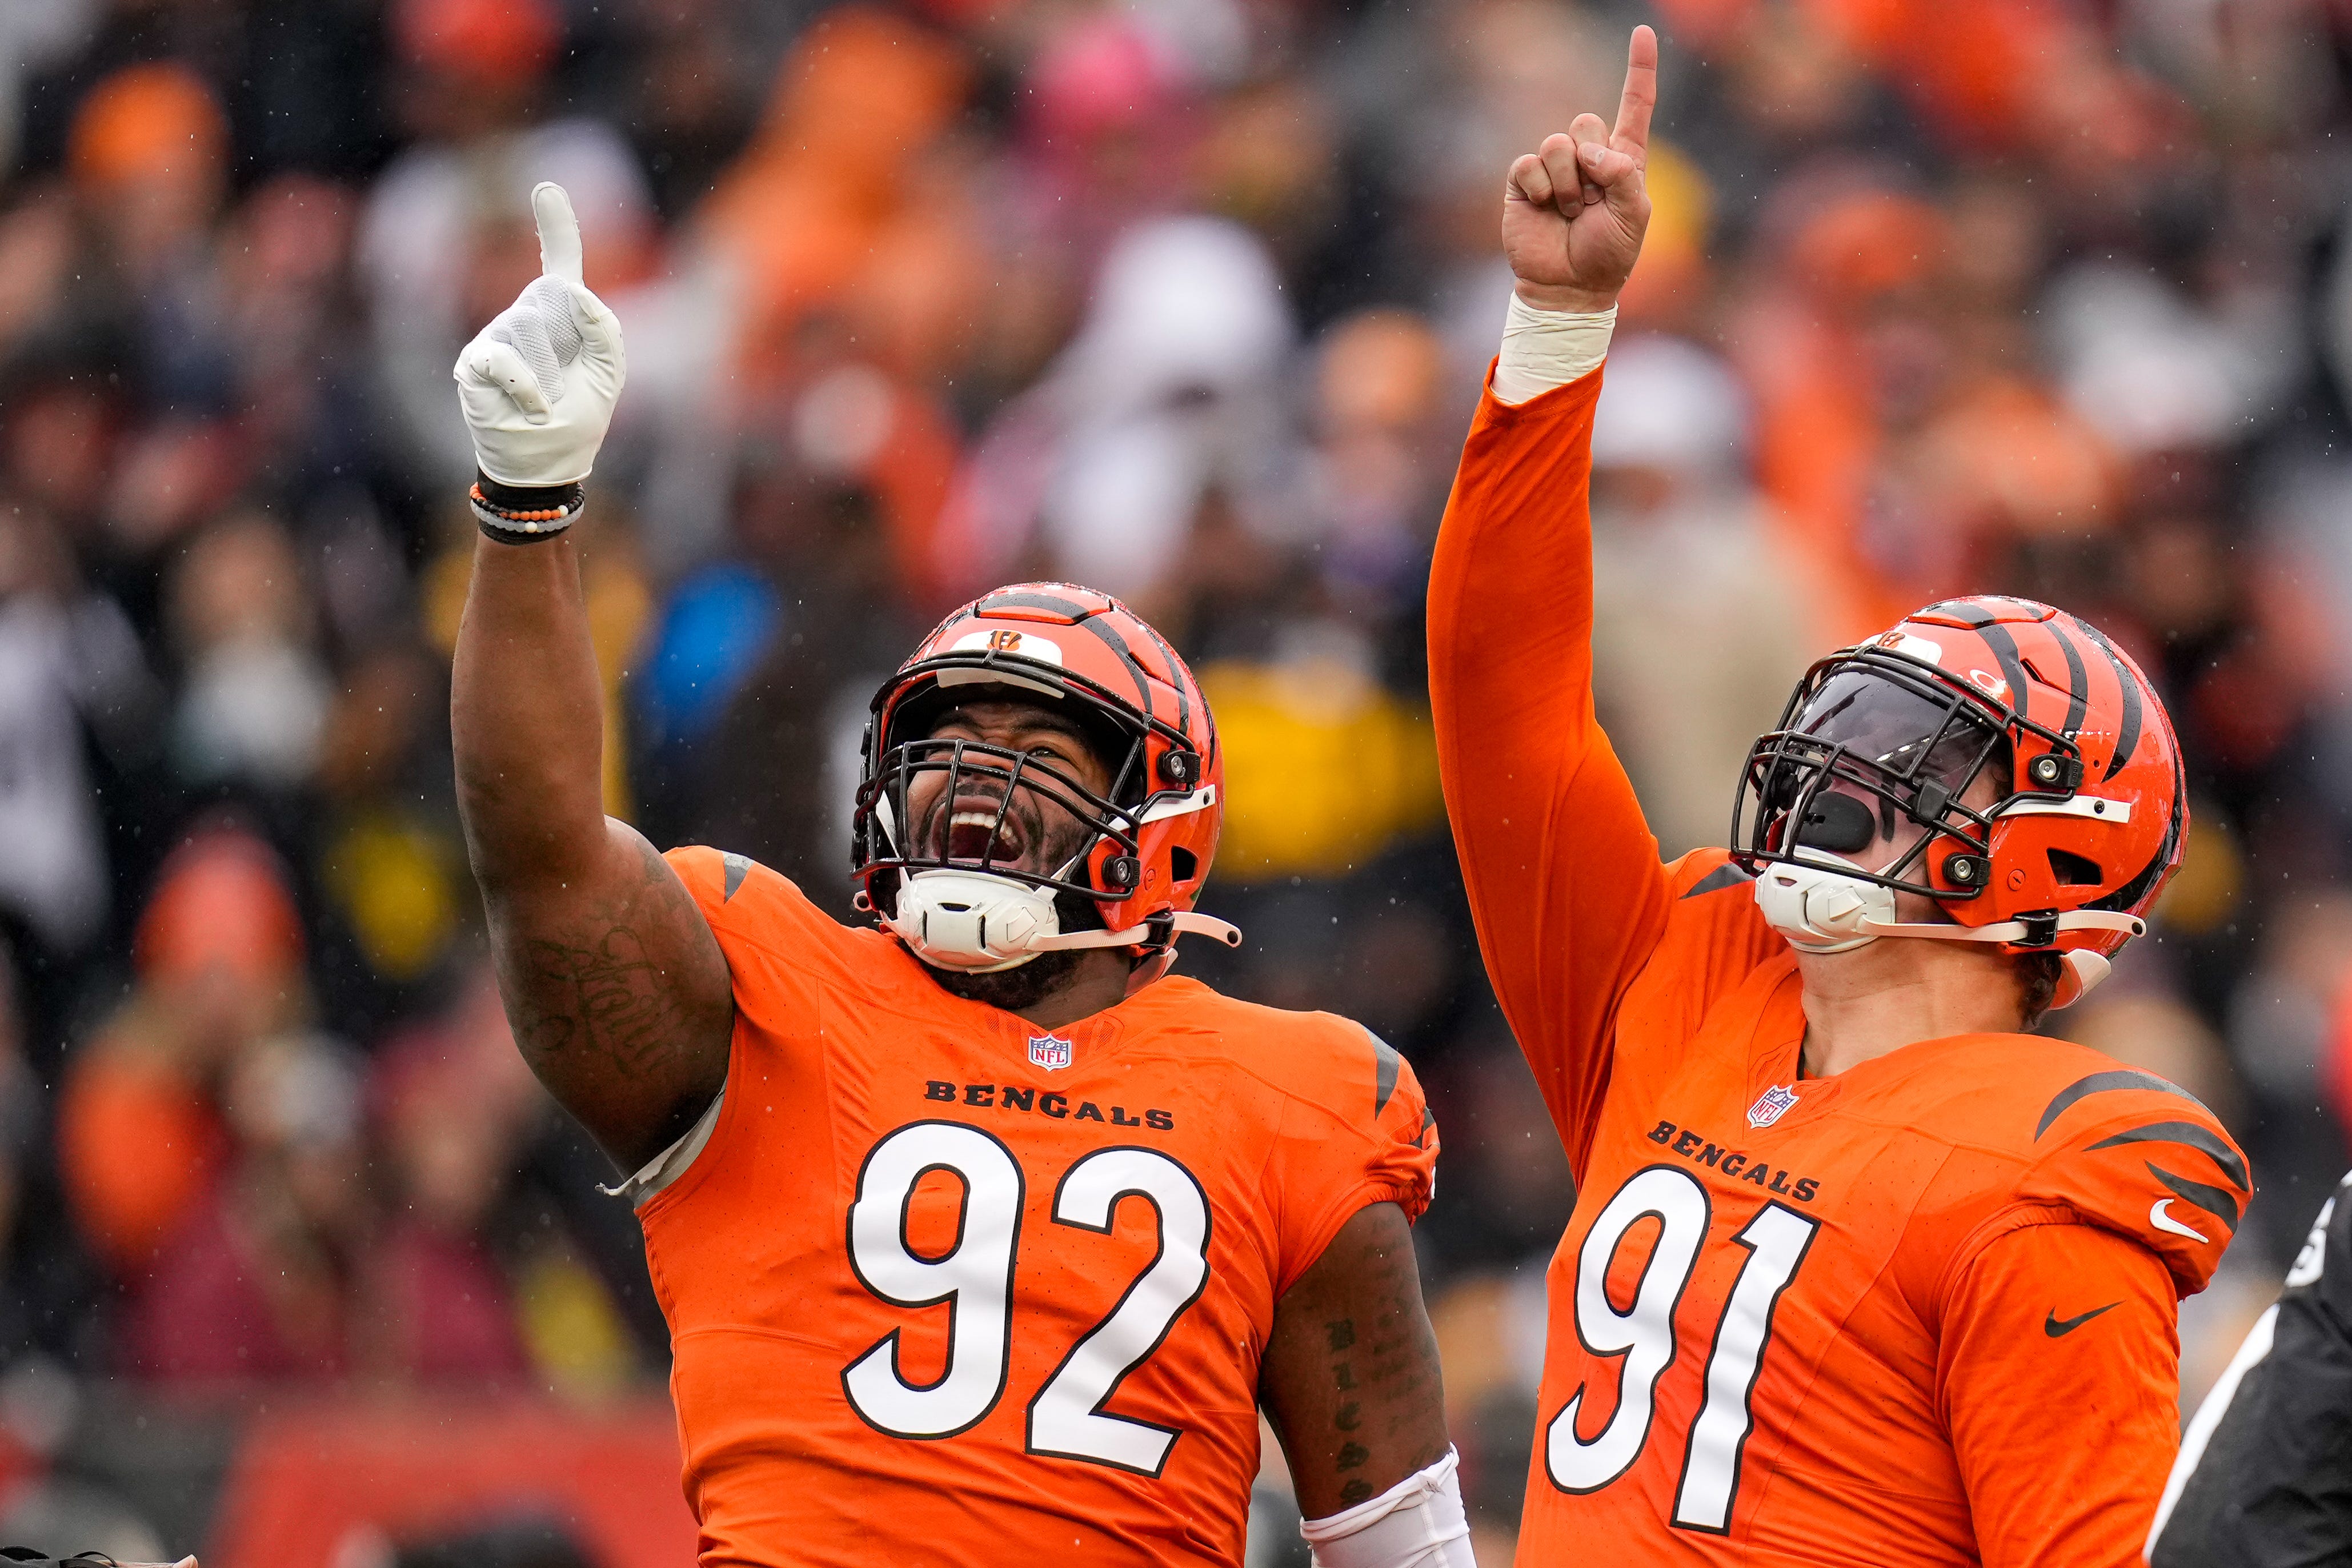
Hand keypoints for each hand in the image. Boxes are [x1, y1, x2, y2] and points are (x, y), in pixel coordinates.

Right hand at [453, 183, 626, 486]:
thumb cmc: (579, 415)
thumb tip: (574, 291)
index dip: (556, 225)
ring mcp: (497, 336)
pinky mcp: (476, 361)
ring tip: (547, 400)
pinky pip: (505, 359)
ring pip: (531, 330)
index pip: (559, 261)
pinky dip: (528, 389)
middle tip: (567, 385)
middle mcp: (525, 315)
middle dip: (571, 346)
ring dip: (552, 375)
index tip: (546, 187)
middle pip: (554, 299)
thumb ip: (603, 326)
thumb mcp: (610, 370)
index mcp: (562, 314)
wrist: (549, 462)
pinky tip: (532, 408)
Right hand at [1501, 26, 1656, 312]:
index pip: (1634, 106)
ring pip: (1557, 142)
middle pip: (1587, 122)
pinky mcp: (1525, 183)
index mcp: (1623, 161)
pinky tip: (1545, 208)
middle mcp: (1589, 158)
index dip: (1639, 70)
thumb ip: (1623, 176)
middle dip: (1592, 162)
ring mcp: (1555, 169)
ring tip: (1570, 213)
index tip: (1642, 33)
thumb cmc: (1607, 255)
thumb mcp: (1634, 215)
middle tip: (1591, 203)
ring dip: (1567, 183)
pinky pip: (1528, 163)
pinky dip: (1539, 187)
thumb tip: (1591, 152)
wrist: (1567, 288)